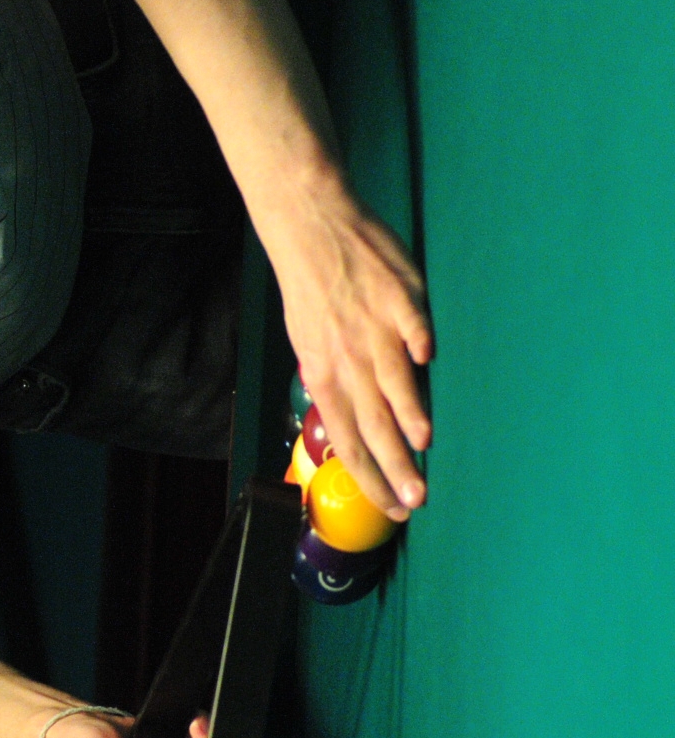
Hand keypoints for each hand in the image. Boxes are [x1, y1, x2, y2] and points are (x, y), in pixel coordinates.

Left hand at [263, 180, 433, 518]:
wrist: (310, 229)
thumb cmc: (314, 293)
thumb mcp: (312, 345)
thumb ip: (338, 382)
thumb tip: (355, 422)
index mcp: (324, 375)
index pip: (348, 442)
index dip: (369, 478)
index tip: (392, 508)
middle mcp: (348, 358)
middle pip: (372, 424)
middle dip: (394, 468)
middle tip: (416, 499)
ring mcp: (373, 327)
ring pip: (392, 380)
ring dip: (407, 414)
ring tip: (423, 446)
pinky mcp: (397, 296)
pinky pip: (410, 323)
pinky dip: (417, 340)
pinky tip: (427, 359)